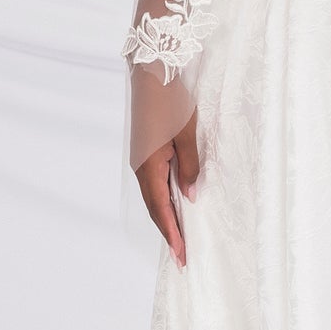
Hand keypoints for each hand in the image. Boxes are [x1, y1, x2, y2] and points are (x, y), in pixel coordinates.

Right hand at [136, 109, 200, 266]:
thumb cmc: (171, 100)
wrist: (151, 72)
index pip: (161, 208)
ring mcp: (141, 160)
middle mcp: (141, 167)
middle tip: (182, 257)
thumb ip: (189, 167)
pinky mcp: (145, 153)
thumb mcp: (187, 134)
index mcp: (150, 166)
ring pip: (152, 197)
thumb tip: (189, 197)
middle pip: (154, 208)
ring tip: (179, 239)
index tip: (181, 254)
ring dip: (165, 219)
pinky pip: (153, 184)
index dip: (172, 233)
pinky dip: (162, 201)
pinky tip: (173, 207)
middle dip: (168, 233)